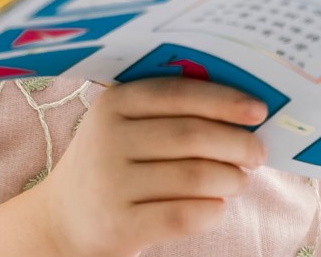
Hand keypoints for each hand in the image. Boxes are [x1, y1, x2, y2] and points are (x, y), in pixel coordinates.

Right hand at [28, 77, 266, 256]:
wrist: (61, 220)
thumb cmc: (111, 166)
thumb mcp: (123, 128)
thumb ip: (170, 113)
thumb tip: (241, 113)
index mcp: (114, 104)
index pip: (178, 95)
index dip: (224, 101)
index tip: (259, 111)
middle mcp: (108, 139)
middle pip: (191, 136)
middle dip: (236, 143)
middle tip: (258, 153)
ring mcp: (111, 183)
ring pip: (193, 177)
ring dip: (230, 179)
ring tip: (240, 181)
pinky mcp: (119, 224)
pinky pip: (183, 216)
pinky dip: (211, 211)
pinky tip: (218, 207)